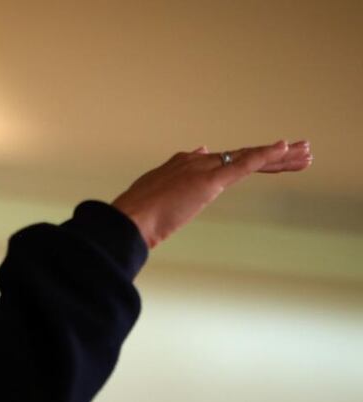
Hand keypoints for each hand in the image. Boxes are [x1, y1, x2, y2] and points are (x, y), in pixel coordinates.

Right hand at [111, 140, 312, 248]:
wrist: (130, 218)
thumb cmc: (136, 216)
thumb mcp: (154, 199)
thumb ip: (168, 187)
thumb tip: (173, 188)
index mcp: (180, 165)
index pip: (221, 161)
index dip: (244, 160)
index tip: (262, 156)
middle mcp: (194, 160)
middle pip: (240, 157)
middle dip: (270, 156)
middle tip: (298, 151)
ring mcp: (202, 168)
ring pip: (249, 158)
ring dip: (280, 156)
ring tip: (306, 153)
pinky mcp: (211, 179)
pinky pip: (245, 163)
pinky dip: (266, 155)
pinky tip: (286, 148)